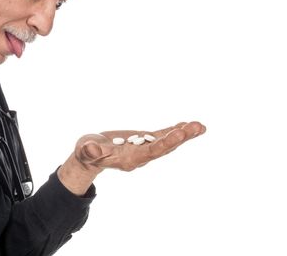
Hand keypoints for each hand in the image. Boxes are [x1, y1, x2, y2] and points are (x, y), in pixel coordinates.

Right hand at [75, 121, 205, 170]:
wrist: (90, 155)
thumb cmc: (86, 152)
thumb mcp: (86, 150)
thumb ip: (90, 151)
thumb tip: (92, 148)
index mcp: (129, 160)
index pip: (151, 152)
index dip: (165, 143)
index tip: (179, 134)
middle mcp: (141, 156)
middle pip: (164, 147)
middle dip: (180, 137)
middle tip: (197, 127)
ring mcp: (144, 149)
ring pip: (167, 141)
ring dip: (183, 134)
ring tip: (200, 126)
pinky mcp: (144, 141)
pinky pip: (162, 136)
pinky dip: (175, 131)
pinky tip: (187, 125)